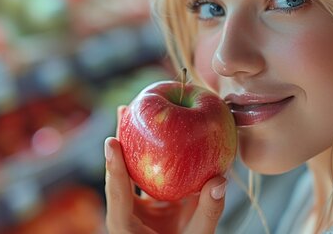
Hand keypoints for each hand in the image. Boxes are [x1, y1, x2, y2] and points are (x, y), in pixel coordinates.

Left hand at [104, 107, 226, 233]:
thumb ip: (208, 214)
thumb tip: (221, 180)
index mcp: (125, 225)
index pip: (118, 192)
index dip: (114, 166)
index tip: (110, 141)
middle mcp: (126, 212)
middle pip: (120, 172)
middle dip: (121, 141)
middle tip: (124, 109)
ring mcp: (137, 207)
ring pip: (134, 170)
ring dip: (137, 142)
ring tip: (137, 111)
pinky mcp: (149, 204)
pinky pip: (152, 175)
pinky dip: (159, 155)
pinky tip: (168, 134)